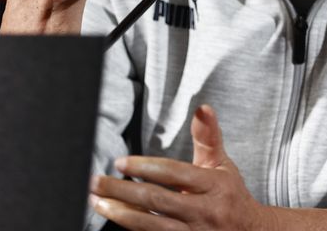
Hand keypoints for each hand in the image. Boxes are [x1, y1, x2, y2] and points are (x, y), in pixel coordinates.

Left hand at [89, 106, 326, 230]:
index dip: (144, 167)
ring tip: (97, 203)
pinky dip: (134, 229)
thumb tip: (202, 107)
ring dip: (120, 214)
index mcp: (215, 186)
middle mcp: (205, 212)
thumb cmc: (230, 195)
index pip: (174, 173)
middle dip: (122, 191)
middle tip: (96, 182)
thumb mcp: (223, 164)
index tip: (119, 163)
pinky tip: (116, 219)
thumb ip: (208, 136)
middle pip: (157, 200)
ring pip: (151, 225)